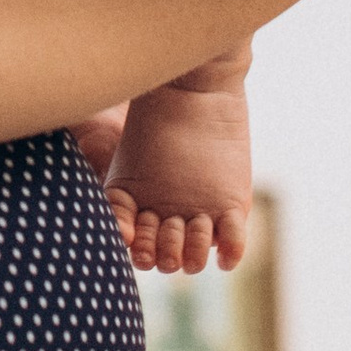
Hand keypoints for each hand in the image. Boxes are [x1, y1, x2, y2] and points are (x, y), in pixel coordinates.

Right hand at [101, 70, 252, 274]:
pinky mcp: (232, 208)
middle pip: (166, 257)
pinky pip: (233, 243)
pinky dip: (231, 254)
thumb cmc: (152, 121)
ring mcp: (201, 215)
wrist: (193, 93)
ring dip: (194, 252)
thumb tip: (118, 238)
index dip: (137, 248)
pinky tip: (224, 255)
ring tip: (195, 224)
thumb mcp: (126, 164)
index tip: (134, 234)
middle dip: (165, 252)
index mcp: (140, 209)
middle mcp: (169, 218)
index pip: (138, 246)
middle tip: (166, 224)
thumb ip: (116, 205)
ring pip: (196, 256)